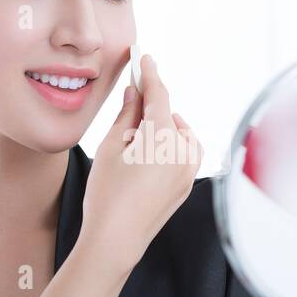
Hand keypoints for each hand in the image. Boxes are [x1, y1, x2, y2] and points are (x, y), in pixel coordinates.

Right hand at [79, 54, 202, 274]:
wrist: (117, 240)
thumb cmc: (107, 194)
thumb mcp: (110, 148)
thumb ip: (126, 115)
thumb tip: (134, 93)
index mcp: (162, 137)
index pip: (158, 94)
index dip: (149, 73)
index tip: (144, 56)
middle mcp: (183, 150)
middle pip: (168, 114)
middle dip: (151, 107)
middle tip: (130, 104)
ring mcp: (189, 169)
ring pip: (180, 134)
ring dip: (163, 127)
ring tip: (137, 139)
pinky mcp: (188, 184)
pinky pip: (184, 153)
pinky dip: (171, 146)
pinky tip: (149, 156)